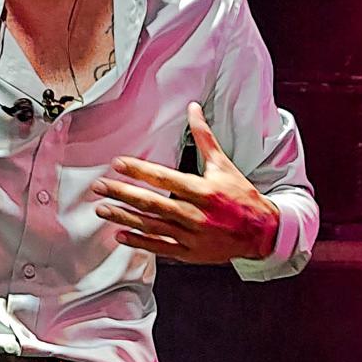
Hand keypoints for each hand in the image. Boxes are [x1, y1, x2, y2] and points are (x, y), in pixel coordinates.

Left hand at [95, 108, 279, 264]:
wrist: (261, 232)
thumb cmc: (241, 196)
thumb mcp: (224, 165)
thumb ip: (204, 138)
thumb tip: (193, 109)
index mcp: (203, 191)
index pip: (165, 178)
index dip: (139, 171)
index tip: (118, 163)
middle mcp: (196, 214)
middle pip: (152, 203)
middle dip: (122, 194)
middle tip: (99, 187)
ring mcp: (192, 236)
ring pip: (151, 226)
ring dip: (124, 218)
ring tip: (103, 210)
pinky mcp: (190, 253)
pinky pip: (160, 248)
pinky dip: (140, 243)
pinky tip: (121, 235)